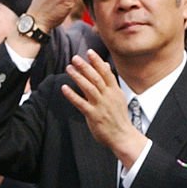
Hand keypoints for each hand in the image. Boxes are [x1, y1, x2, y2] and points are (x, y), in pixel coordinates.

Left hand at [62, 50, 147, 167]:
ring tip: (69, 68)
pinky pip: (81, 103)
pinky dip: (72, 95)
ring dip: (78, 77)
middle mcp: (108, 96)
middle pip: (96, 78)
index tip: (89, 52)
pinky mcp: (93, 115)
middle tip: (75, 58)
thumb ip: (109, 82)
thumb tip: (105, 66)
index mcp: (114, 91)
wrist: (122, 135)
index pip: (106, 73)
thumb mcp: (117, 97)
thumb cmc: (118, 116)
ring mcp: (101, 105)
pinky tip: (64, 88)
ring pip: (89, 88)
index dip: (97, 62)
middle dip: (86, 67)